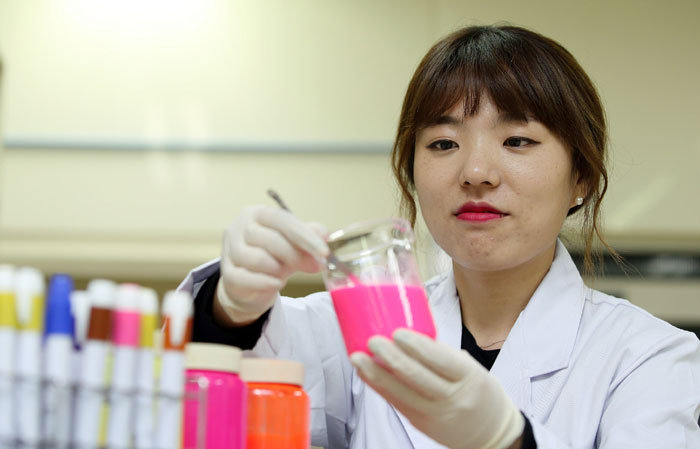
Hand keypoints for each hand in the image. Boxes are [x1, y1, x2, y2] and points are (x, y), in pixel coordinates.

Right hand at [215, 205, 328, 324]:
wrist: (250, 283)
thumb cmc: (274, 256)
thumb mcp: (294, 243)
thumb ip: (310, 236)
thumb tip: (325, 236)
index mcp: (257, 213)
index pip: (281, 219)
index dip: (304, 235)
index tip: (324, 251)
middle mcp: (239, 227)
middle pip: (271, 240)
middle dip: (295, 255)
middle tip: (311, 266)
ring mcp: (230, 250)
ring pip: (259, 259)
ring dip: (279, 269)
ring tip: (284, 272)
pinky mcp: (227, 274)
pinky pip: (248, 279)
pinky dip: (267, 283)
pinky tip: (277, 283)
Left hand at [350, 330, 523, 448]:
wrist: (492, 434)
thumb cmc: (479, 392)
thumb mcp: (472, 370)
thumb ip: (443, 355)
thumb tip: (409, 332)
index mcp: (470, 377)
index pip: (441, 360)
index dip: (417, 346)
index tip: (397, 332)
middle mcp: (453, 398)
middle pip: (416, 376)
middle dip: (390, 357)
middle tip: (373, 341)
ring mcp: (436, 414)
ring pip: (401, 393)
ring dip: (376, 373)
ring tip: (358, 357)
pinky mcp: (421, 424)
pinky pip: (397, 403)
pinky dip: (379, 386)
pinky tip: (367, 374)